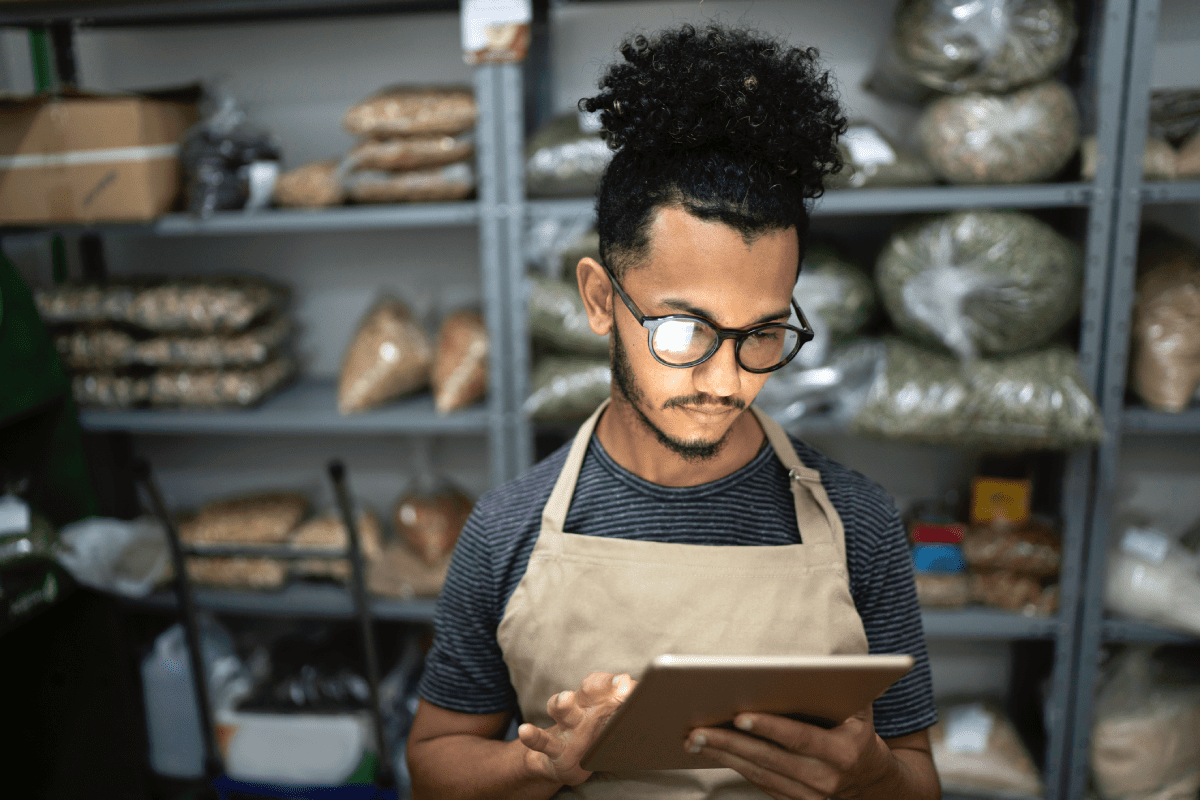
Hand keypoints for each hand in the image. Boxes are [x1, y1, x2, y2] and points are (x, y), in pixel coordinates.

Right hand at [518, 672, 635, 786]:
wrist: (562, 762)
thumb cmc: (595, 739)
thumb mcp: (614, 726)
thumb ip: (631, 716)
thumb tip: (661, 711)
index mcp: (599, 702)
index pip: (608, 684)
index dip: (618, 683)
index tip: (629, 684)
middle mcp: (582, 708)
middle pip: (587, 690)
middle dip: (599, 686)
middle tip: (617, 686)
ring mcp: (565, 726)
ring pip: (562, 708)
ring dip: (562, 702)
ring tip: (564, 700)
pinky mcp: (551, 747)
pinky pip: (541, 740)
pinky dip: (532, 735)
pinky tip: (525, 730)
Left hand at [683, 705, 894, 799]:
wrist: (869, 778)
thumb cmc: (857, 731)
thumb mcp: (859, 708)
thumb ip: (840, 688)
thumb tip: (813, 663)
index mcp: (842, 751)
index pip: (799, 738)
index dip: (769, 728)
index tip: (739, 716)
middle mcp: (825, 777)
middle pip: (769, 759)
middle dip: (731, 743)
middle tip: (698, 729)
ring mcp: (809, 795)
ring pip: (759, 773)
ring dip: (724, 756)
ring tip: (694, 739)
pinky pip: (759, 783)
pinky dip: (734, 766)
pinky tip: (713, 751)